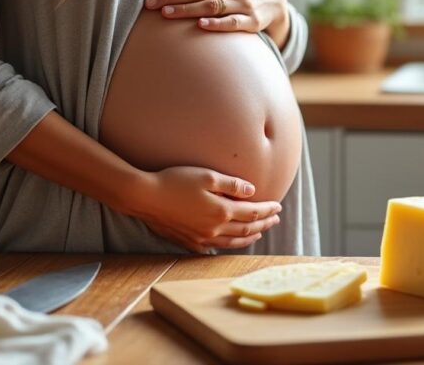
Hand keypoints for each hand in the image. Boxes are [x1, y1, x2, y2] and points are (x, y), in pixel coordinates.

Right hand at [134, 165, 281, 253]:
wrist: (145, 197)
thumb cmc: (175, 181)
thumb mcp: (206, 176)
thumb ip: (231, 184)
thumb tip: (252, 191)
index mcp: (221, 211)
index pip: (253, 213)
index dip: (267, 210)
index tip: (278, 206)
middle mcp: (215, 229)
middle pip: (247, 229)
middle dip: (264, 224)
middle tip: (275, 219)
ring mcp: (202, 238)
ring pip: (233, 242)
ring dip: (250, 237)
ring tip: (260, 233)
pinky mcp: (189, 242)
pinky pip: (215, 248)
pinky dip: (229, 245)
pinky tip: (231, 242)